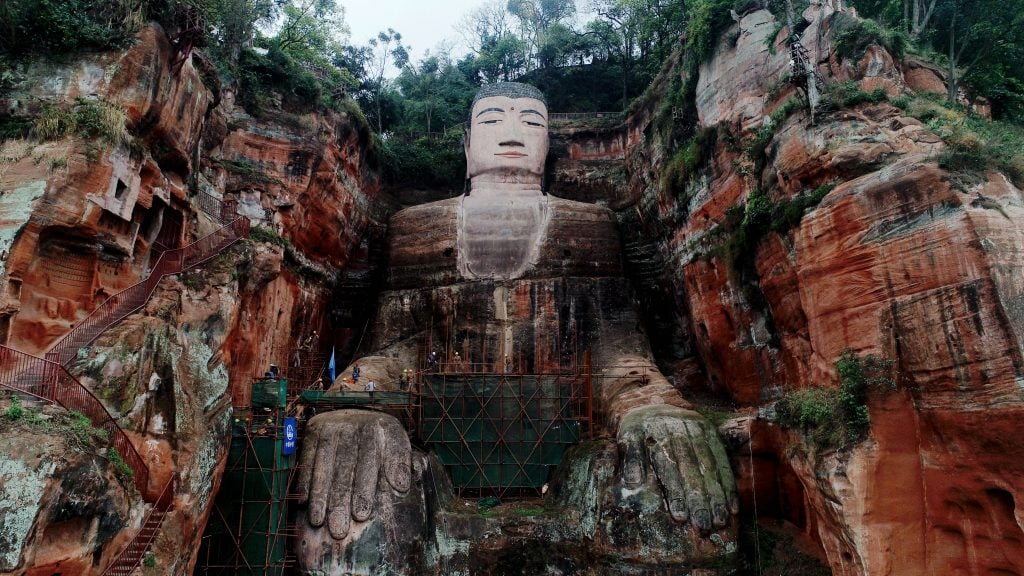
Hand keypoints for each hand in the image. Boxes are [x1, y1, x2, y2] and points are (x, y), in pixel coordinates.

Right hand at [295, 410, 411, 538]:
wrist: (357, 408)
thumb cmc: (379, 435)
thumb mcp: (396, 440)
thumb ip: (400, 462)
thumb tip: (401, 486)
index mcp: (374, 428)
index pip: (368, 462)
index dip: (364, 490)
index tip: (361, 515)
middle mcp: (351, 425)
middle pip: (344, 468)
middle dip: (340, 501)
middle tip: (338, 529)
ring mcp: (330, 426)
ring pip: (323, 466)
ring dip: (319, 496)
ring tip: (318, 521)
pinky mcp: (313, 429)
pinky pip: (307, 459)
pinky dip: (305, 481)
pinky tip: (303, 502)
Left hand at [617, 405, 738, 530]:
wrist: (651, 403)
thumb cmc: (637, 428)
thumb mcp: (627, 436)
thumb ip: (631, 458)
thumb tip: (633, 482)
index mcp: (661, 432)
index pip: (671, 467)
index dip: (677, 493)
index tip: (681, 516)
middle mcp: (684, 430)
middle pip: (694, 470)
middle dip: (700, 501)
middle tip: (704, 526)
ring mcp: (700, 431)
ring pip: (712, 468)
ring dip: (718, 497)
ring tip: (720, 521)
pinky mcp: (712, 434)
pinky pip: (723, 462)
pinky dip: (729, 486)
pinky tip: (733, 506)